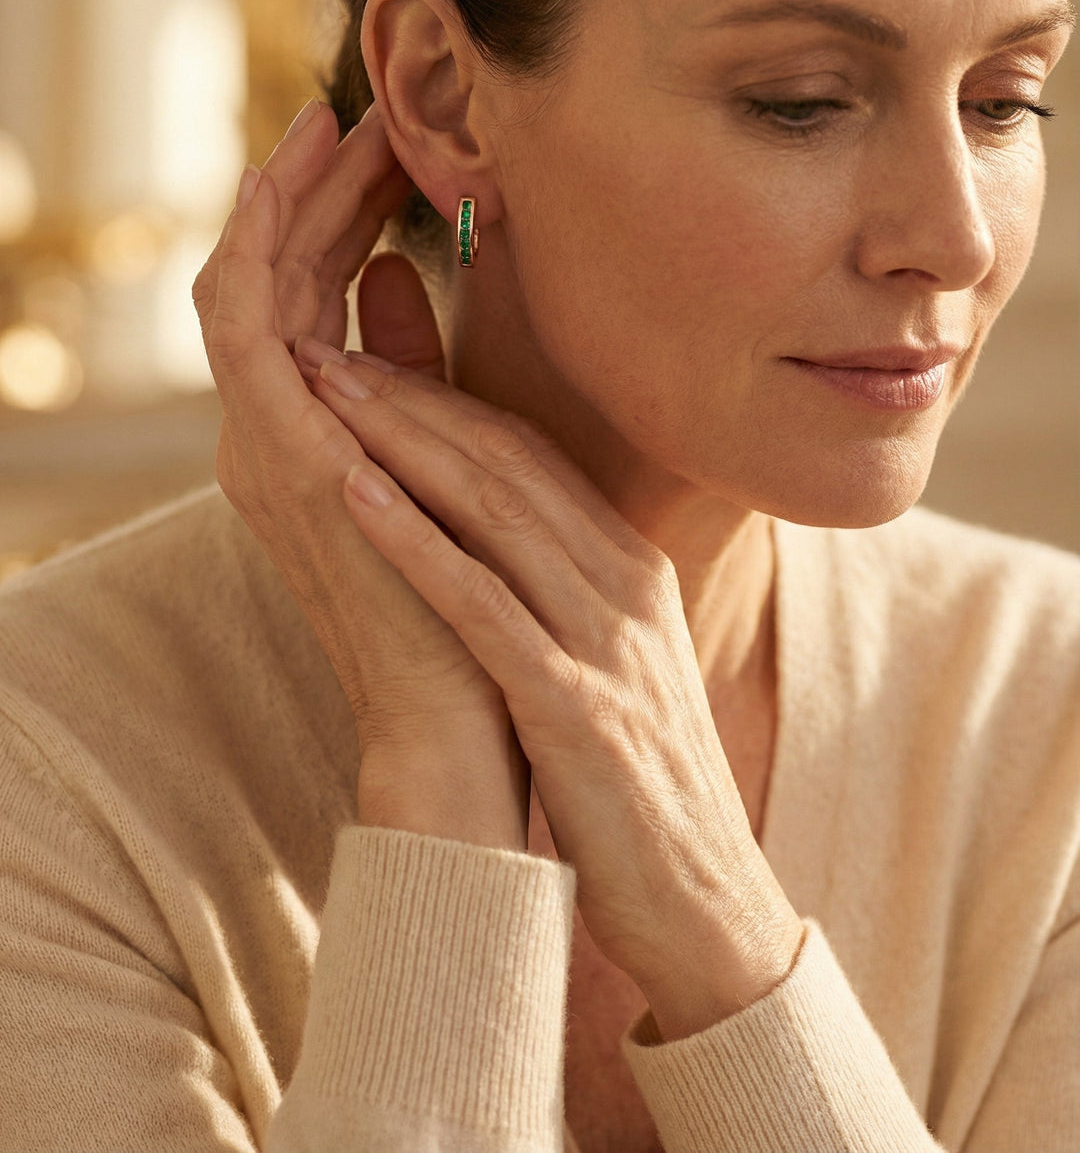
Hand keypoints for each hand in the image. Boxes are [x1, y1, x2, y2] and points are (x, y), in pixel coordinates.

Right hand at [191, 102, 528, 847]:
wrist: (466, 717)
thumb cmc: (471, 602)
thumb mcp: (441, 463)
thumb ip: (412, 374)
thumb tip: (399, 279)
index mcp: (315, 440)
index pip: (312, 302)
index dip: (342, 218)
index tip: (391, 148)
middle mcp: (273, 438)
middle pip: (276, 283)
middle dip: (313, 193)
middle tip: (357, 109)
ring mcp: (267, 449)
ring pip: (248, 288)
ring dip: (285, 201)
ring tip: (334, 120)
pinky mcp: (280, 461)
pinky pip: (246, 334)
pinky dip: (264, 254)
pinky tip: (301, 184)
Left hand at [299, 348, 803, 1034]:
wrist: (703, 902)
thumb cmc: (635, 783)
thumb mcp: (606, 662)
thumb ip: (561, 589)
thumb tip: (492, 536)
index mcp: (629, 569)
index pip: (528, 457)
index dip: (443, 402)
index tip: (366, 364)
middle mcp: (625, 587)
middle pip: (507, 462)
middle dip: (410, 398)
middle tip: (325, 349)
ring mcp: (607, 644)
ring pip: (496, 510)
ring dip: (403, 443)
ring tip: (324, 391)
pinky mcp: (580, 710)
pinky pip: (486, 606)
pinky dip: (416, 543)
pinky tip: (353, 493)